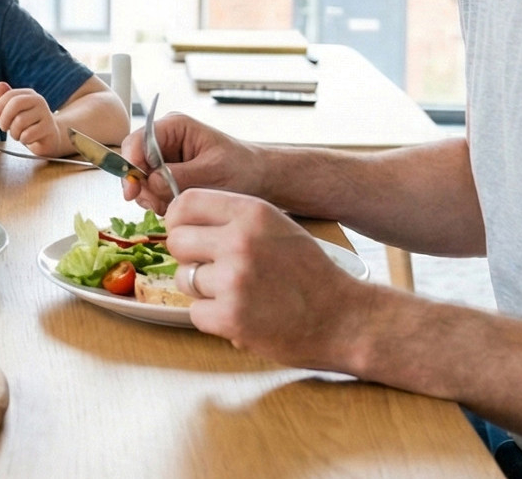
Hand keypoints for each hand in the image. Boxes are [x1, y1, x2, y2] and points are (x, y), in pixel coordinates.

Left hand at [0, 82, 72, 156]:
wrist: (49, 138)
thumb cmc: (29, 124)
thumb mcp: (16, 112)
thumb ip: (7, 99)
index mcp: (29, 94)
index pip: (11, 95)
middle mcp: (39, 101)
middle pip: (15, 104)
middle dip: (5, 118)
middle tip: (4, 128)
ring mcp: (46, 114)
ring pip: (20, 121)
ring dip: (14, 132)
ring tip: (18, 135)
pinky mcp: (49, 128)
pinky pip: (28, 134)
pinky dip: (23, 139)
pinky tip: (27, 139)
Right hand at [121, 112, 264, 213]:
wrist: (261, 180)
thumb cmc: (243, 168)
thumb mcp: (212, 172)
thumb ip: (179, 176)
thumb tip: (151, 183)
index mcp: (175, 127)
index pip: (137, 141)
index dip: (130, 165)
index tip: (133, 190)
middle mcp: (165, 140)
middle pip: (135, 162)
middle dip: (143, 186)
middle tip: (158, 204)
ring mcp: (166, 158)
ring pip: (141, 180)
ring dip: (153, 197)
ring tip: (176, 203)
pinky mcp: (168, 175)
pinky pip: (151, 190)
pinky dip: (160, 202)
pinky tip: (178, 204)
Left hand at [164, 188, 370, 369]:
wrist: (345, 320)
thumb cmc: (310, 274)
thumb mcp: (277, 227)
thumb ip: (234, 219)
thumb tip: (182, 217)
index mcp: (252, 213)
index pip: (185, 202)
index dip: (180, 220)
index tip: (187, 234)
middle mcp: (240, 241)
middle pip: (177, 240)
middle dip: (188, 257)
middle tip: (213, 269)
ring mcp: (234, 280)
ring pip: (184, 278)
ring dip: (203, 290)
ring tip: (237, 294)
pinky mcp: (231, 317)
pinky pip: (196, 313)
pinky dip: (213, 318)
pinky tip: (241, 316)